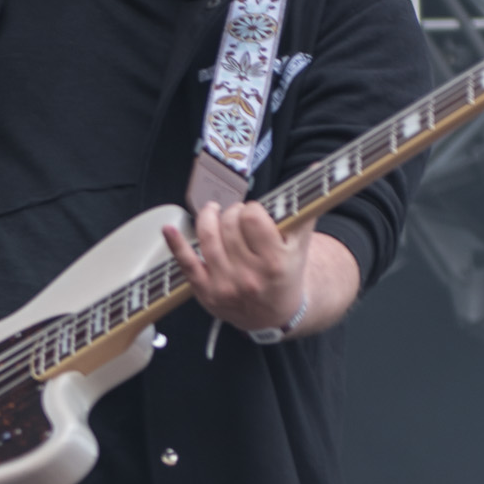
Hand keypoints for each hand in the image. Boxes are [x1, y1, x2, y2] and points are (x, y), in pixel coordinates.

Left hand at [163, 201, 307, 334]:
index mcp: (275, 263)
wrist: (275, 314)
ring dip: (209, 218)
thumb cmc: (287, 274)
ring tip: (215, 214)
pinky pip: (186, 263)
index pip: (252, 217)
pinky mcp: (206, 292)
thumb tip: (314, 169)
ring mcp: (225, 285)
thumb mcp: (300, 245)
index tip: (254, 214)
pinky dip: (176, 244)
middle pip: (229, 224)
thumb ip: (305, 208)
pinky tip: (168, 229)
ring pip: (207, 237)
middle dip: (233, 214)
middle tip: (238, 219)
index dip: (252, 210)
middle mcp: (249, 276)